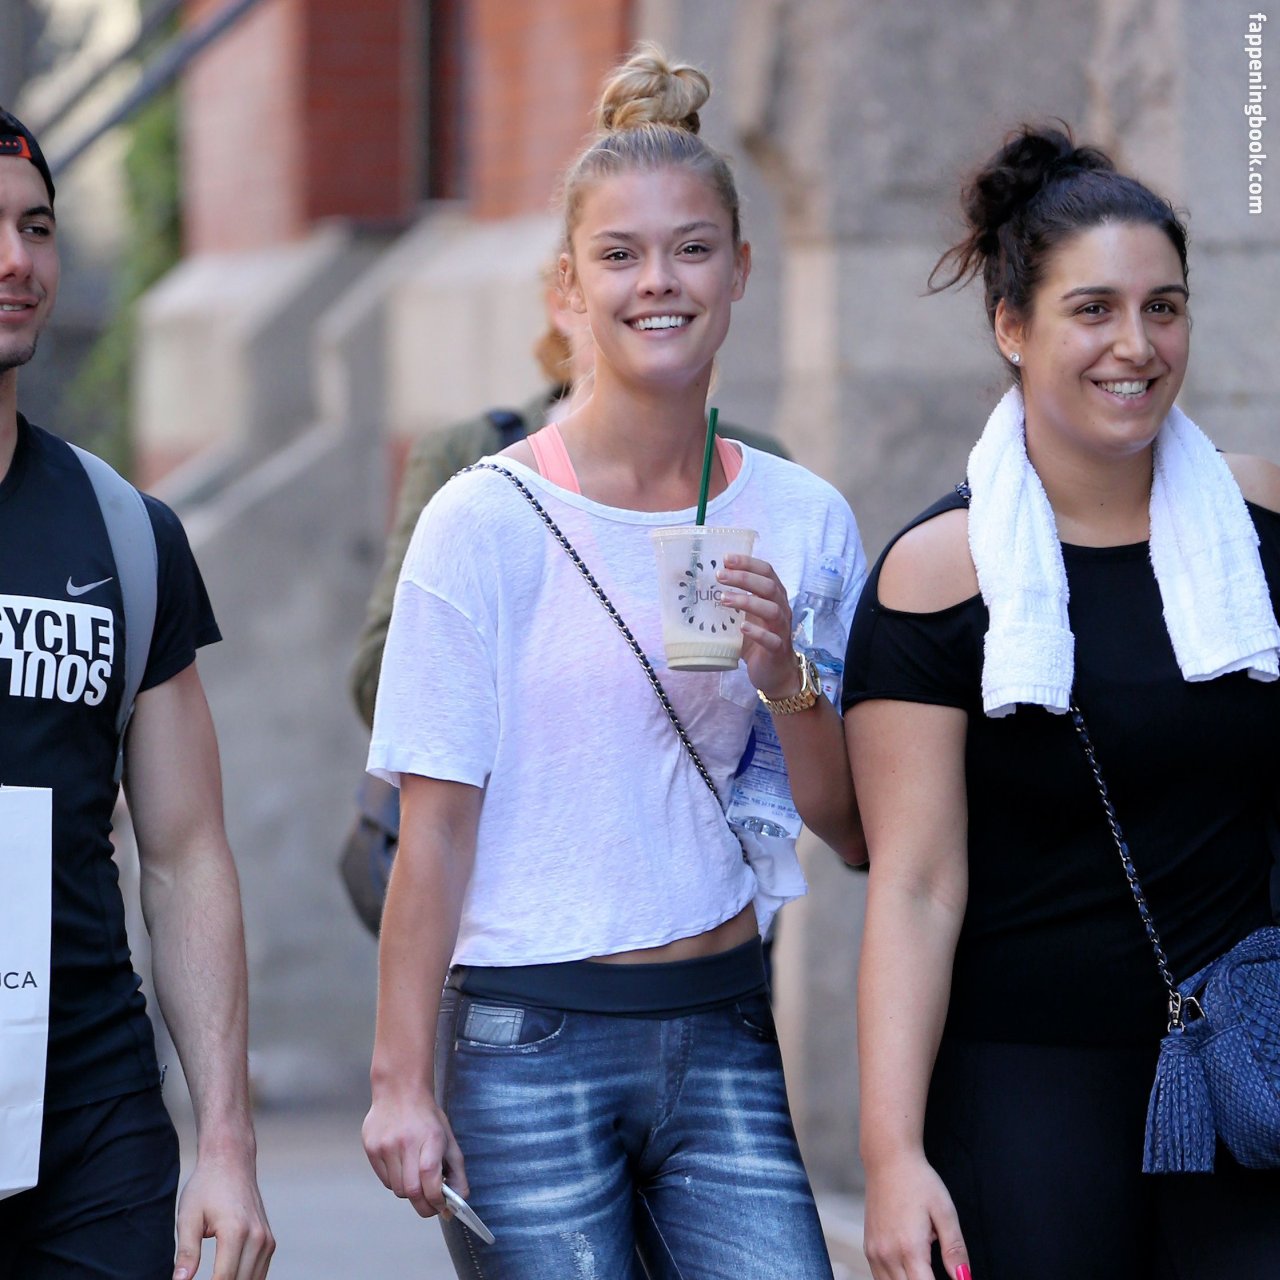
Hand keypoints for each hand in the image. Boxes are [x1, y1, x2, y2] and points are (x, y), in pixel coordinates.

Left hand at [172, 1148, 273, 1279]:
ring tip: (213, 1279)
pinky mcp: (269, 1241)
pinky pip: (259, 1274)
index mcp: (236, 1232)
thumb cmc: (206, 1186)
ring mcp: (267, 1240)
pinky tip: (227, 1278)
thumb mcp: (188, 1217)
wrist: (231, 1161)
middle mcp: (258, 1237)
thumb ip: (186, 1253)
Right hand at [363, 1088, 466, 1219]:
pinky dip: (396, 1182)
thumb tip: (460, 1200)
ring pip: (397, 1190)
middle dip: (424, 1206)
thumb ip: (457, 1171)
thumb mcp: (448, 1139)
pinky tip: (401, 1165)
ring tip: (415, 1175)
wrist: (399, 1091)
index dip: (436, 1199)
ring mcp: (385, 1146)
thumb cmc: (427, 1118)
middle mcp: (406, 1142)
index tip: (442, 1207)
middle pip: (412, 1191)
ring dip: (410, 1191)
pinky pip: (385, 1181)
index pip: (430, 1178)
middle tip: (431, 1205)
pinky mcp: (371, 1149)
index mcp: (430, 1138)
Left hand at [717, 554, 798, 698]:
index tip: (726, 558)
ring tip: (724, 599)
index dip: (748, 563)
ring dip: (747, 602)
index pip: (766, 572)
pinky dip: (757, 632)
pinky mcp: (778, 649)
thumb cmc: (756, 640)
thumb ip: (730, 602)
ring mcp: (781, 629)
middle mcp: (781, 609)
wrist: (774, 673)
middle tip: (719, 576)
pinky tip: (742, 627)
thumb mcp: (743, 617)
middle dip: (744, 578)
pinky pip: (771, 639)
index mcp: (773, 597)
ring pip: (772, 610)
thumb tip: (697, 587)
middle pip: (769, 587)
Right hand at [862, 1152, 969, 1279]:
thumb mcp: (945, 1212)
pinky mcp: (868, 1248)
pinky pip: (881, 1279)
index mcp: (909, 1248)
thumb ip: (955, 1250)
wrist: (888, 1159)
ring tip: (925, 1267)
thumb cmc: (918, 1181)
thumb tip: (965, 1279)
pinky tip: (910, 1269)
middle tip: (936, 1269)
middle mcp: (887, 1254)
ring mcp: (874, 1252)